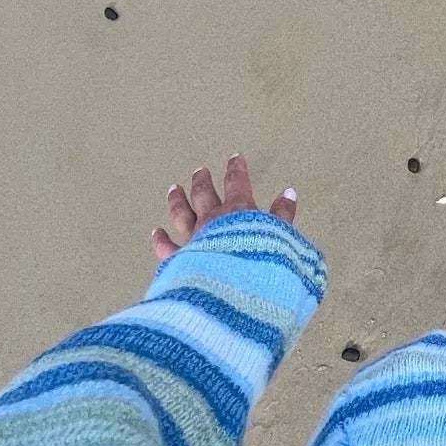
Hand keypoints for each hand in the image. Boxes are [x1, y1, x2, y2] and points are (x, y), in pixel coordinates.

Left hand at [152, 155, 297, 261]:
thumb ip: (283, 215)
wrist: (238, 287)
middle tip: (199, 171)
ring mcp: (194, 238)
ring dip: (177, 200)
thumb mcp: (282, 235)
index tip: (235, 159)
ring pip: (181, 213)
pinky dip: (160, 240)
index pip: (237, 182)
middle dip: (202, 180)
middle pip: (204, 193)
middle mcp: (212, 220)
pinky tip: (156, 233)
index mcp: (238, 211)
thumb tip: (289, 194)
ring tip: (174, 189)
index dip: (236, 169)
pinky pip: (167, 247)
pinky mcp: (182, 259)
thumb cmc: (263, 262)